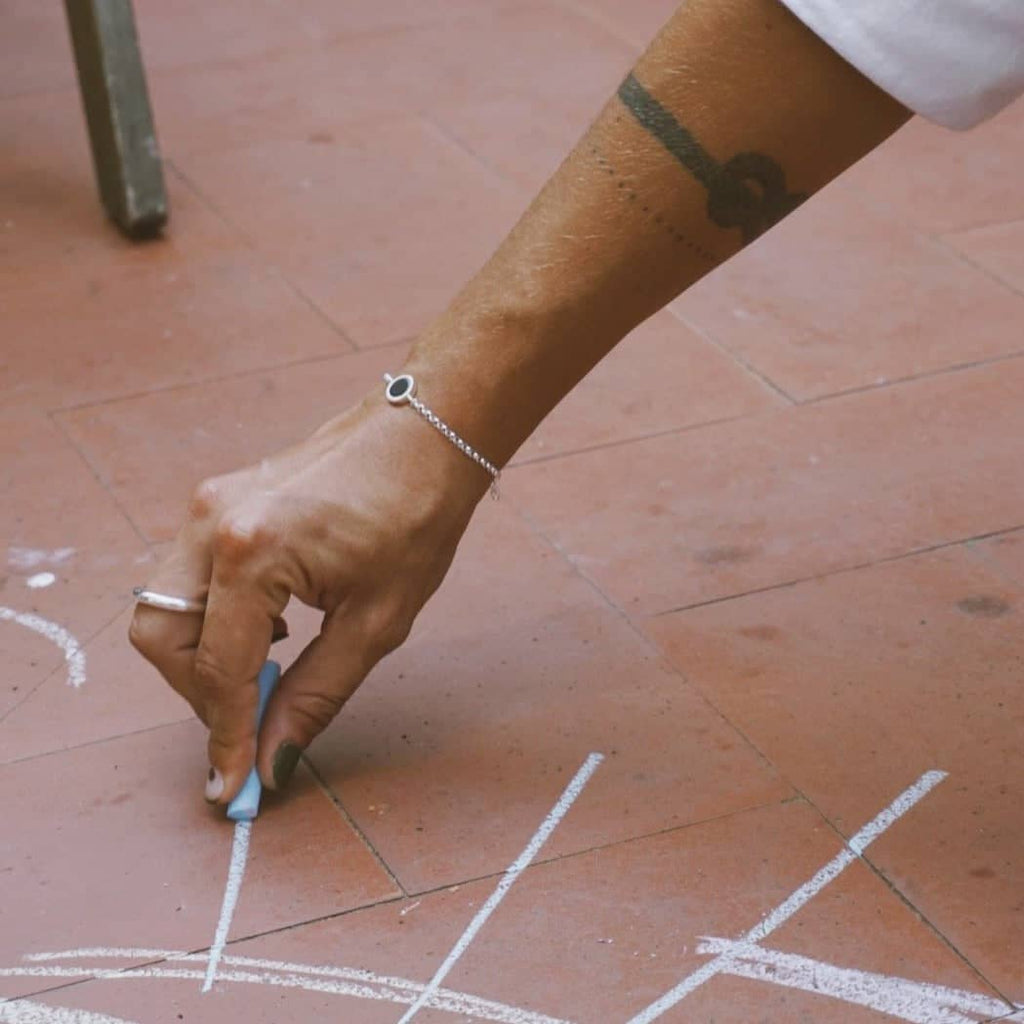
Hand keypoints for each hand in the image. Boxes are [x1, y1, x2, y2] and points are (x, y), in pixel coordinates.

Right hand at [129, 387, 486, 804]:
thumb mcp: (377, 622)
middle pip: (163, 639)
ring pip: (167, 608)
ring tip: (274, 664)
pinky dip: (214, 616)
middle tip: (258, 713)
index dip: (226, 735)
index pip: (216, 671)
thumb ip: (314, 695)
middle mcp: (212, 525)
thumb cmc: (416, 517)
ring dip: (206, 654)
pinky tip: (273, 624)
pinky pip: (189, 577)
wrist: (426, 434)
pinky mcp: (217, 499)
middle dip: (201, 691)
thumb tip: (272, 758)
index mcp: (251, 553)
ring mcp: (207, 505)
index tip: (235, 785)